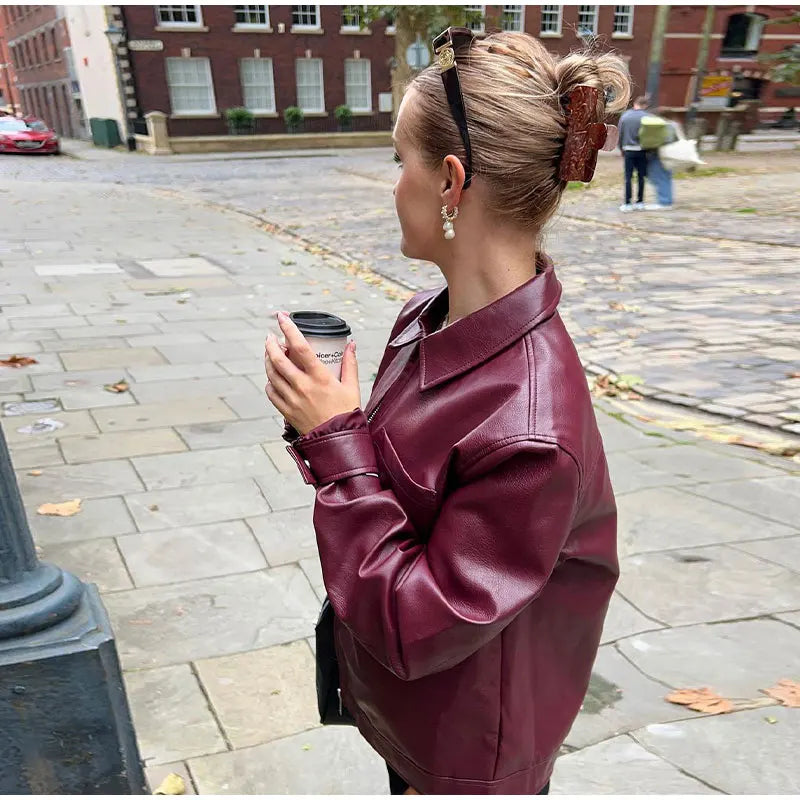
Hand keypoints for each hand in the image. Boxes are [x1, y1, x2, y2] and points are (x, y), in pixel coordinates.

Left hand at [264, 311, 360, 435]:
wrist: (337, 442)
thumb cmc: (346, 413)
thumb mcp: (352, 387)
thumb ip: (350, 364)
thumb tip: (351, 344)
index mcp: (320, 377)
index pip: (301, 347)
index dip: (289, 329)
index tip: (281, 317)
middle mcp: (303, 386)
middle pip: (278, 359)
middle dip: (271, 344)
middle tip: (271, 337)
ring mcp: (292, 399)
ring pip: (272, 374)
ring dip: (268, 360)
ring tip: (270, 353)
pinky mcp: (286, 411)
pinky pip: (271, 392)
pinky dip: (270, 382)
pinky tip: (273, 378)